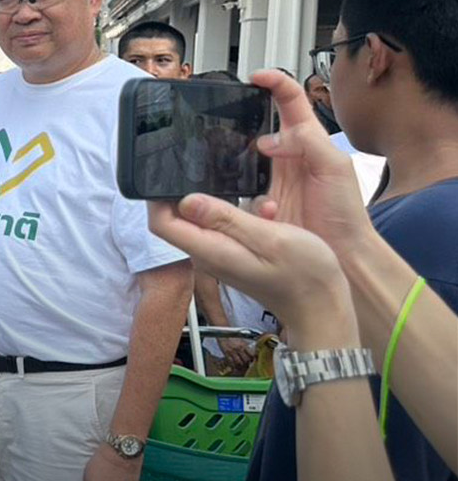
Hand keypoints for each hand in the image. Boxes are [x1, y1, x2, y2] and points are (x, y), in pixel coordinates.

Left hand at [149, 194, 350, 332]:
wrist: (321, 308)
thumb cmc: (305, 275)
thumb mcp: (270, 239)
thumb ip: (227, 219)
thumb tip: (186, 201)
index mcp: (210, 250)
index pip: (161, 223)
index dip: (158, 197)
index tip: (174, 172)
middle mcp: (207, 255)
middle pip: (176, 219)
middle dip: (190, 193)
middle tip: (219, 174)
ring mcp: (218, 256)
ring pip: (200, 221)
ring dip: (219, 203)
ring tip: (251, 196)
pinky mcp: (232, 255)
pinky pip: (221, 228)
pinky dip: (236, 214)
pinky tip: (264, 212)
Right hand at [219, 336, 255, 372]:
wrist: (222, 332)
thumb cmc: (232, 336)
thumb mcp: (241, 340)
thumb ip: (245, 347)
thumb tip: (250, 353)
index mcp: (244, 345)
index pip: (251, 355)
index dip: (252, 360)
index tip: (252, 362)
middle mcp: (239, 348)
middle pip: (246, 360)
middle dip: (247, 364)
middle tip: (247, 366)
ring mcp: (232, 351)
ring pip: (239, 363)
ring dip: (240, 366)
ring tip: (240, 368)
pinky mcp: (226, 353)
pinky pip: (231, 362)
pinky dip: (233, 366)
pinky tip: (234, 366)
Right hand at [247, 70, 370, 248]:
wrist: (342, 253)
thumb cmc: (345, 212)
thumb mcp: (335, 167)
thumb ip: (307, 142)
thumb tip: (269, 137)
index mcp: (308, 140)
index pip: (289, 100)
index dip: (272, 83)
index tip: (254, 78)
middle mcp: (286, 156)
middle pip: (257, 125)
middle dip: (240, 119)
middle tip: (225, 118)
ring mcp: (269, 180)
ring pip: (241, 159)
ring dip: (236, 163)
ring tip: (233, 165)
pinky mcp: (257, 203)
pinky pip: (238, 194)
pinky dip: (245, 199)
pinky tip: (263, 209)